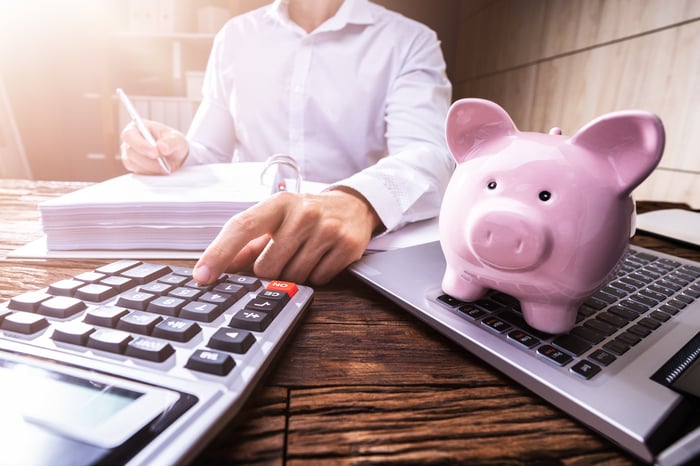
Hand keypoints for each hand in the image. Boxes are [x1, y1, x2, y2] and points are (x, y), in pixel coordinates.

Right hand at [120, 120, 188, 174]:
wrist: (174, 156)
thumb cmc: (172, 143)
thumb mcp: (177, 139)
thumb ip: (171, 142)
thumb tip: (161, 147)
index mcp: (137, 127)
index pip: (130, 135)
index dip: (140, 145)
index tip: (155, 153)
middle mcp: (130, 141)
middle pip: (130, 152)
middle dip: (147, 160)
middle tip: (163, 165)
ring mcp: (129, 155)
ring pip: (133, 164)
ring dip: (151, 168)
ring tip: (166, 167)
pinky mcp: (133, 167)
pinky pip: (137, 172)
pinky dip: (150, 173)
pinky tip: (161, 171)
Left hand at [193, 188, 381, 285]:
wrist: (353, 206)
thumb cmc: (306, 214)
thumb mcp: (276, 219)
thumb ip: (246, 243)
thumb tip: (217, 267)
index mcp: (279, 203)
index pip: (242, 227)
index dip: (219, 253)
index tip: (203, 275)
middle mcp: (303, 213)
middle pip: (267, 267)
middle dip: (270, 271)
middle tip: (283, 255)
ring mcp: (327, 229)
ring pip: (293, 277)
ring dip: (294, 273)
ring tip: (304, 254)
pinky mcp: (346, 246)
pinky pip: (318, 280)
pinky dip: (316, 275)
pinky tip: (321, 258)